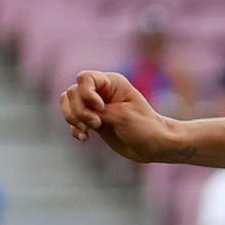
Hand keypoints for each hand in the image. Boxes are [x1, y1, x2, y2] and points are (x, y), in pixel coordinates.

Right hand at [58, 71, 180, 162]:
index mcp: (112, 83)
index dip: (86, 93)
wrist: (156, 147)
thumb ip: (97, 111)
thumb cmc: (146, 128)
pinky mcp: (93, 121)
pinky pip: (73, 119)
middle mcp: (101, 92)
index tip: (100, 108)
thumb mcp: (122, 117)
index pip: (85, 78)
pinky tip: (84, 138)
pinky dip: (74, 129)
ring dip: (73, 118)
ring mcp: (96, 106)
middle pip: (73, 92)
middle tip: (97, 124)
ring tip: (88, 131)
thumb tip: (76, 109)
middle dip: (79, 110)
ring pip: (68, 104)